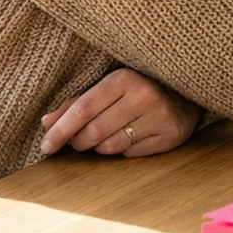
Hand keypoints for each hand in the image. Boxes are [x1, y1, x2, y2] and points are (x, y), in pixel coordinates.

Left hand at [40, 67, 202, 156]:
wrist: (186, 93)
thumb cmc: (138, 89)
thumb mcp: (109, 87)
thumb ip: (77, 103)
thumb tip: (47, 123)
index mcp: (124, 78)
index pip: (84, 109)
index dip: (61, 129)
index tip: (46, 145)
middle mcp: (144, 96)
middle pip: (94, 132)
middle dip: (78, 142)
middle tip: (77, 141)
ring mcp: (159, 117)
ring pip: (110, 147)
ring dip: (100, 147)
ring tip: (106, 135)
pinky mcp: (169, 136)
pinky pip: (130, 154)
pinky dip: (123, 150)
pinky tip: (130, 137)